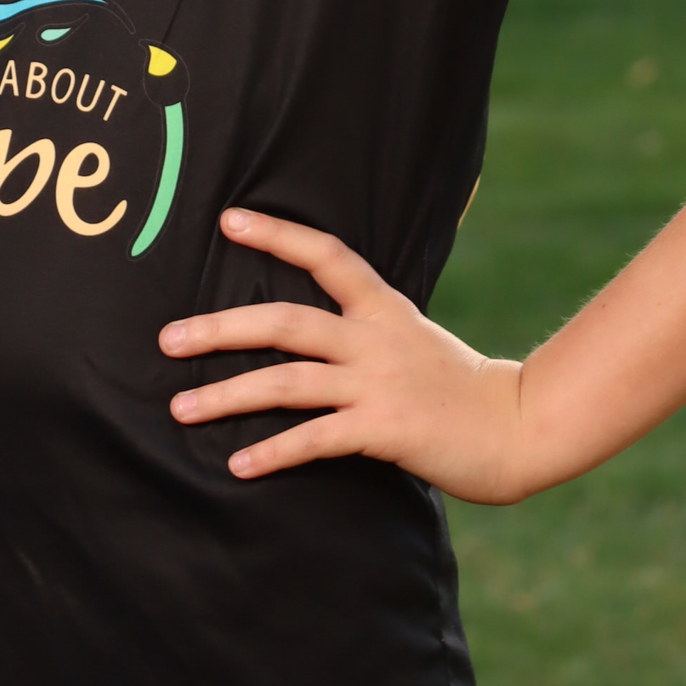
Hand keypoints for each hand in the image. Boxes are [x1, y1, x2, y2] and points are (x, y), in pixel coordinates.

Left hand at [161, 207, 529, 502]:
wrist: (518, 428)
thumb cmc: (460, 387)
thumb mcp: (413, 340)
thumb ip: (366, 332)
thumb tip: (307, 334)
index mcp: (384, 308)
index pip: (326, 255)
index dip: (277, 235)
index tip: (229, 219)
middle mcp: (376, 339)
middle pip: (285, 322)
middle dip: (220, 329)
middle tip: (167, 339)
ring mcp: (379, 384)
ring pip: (288, 383)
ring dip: (228, 395)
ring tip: (181, 408)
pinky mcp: (384, 430)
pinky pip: (315, 440)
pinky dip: (273, 452)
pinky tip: (238, 465)